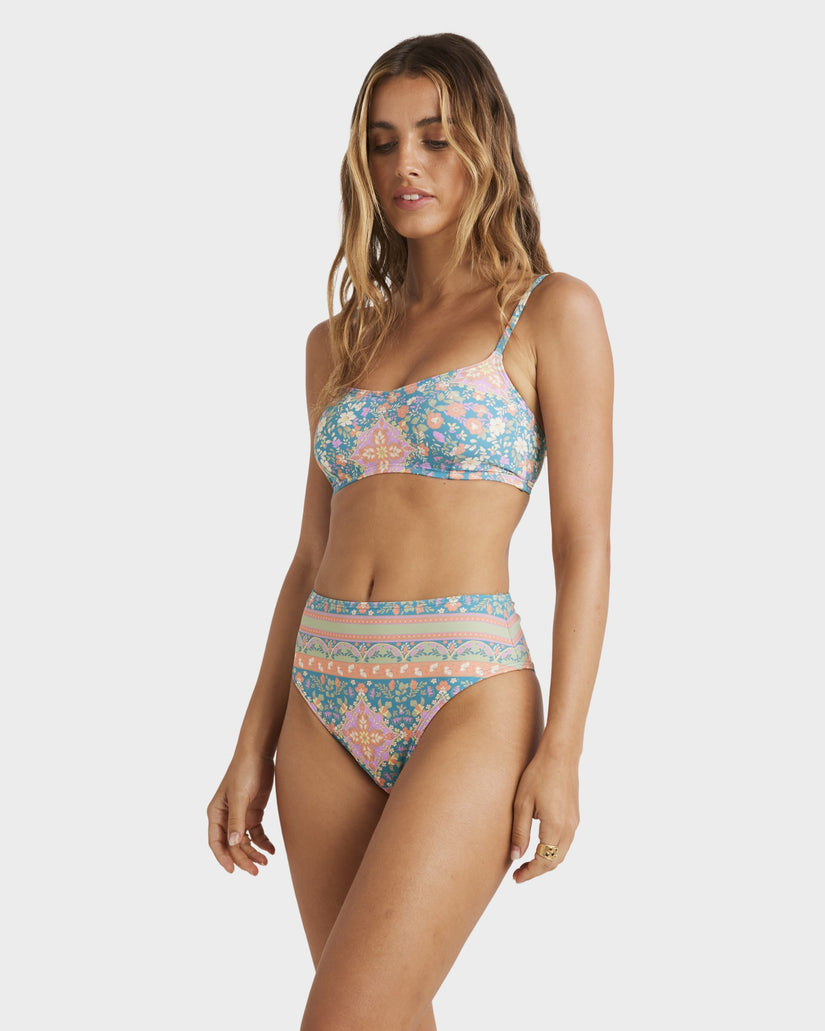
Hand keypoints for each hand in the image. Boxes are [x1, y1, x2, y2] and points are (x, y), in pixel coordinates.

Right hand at [207, 751, 276, 874]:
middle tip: (257, 871)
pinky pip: (257, 833)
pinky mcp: (254, 811)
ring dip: (254, 852)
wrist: (259, 754)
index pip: (216, 842)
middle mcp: (226, 816)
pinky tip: (271, 850)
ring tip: (266, 862)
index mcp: (216, 813)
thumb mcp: (239, 797)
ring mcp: (240, 815)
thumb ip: (236, 820)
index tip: (233, 871)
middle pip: (233, 845)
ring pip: (245, 842)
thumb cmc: (244, 771)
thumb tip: (233, 844)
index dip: (223, 858)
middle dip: (243, 859)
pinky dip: (263, 842)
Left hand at [509, 750, 579, 883]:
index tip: (516, 878)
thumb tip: (516, 857)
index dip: (530, 873)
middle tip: (519, 874)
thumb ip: (519, 832)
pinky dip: (553, 851)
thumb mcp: (522, 803)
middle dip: (537, 870)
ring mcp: (574, 822)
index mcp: (555, 827)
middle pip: (555, 861)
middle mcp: (569, 828)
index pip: (543, 861)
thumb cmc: (538, 775)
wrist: (560, 754)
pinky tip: (540, 846)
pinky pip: (566, 842)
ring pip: (561, 853)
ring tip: (527, 863)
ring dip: (546, 861)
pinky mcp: (574, 815)